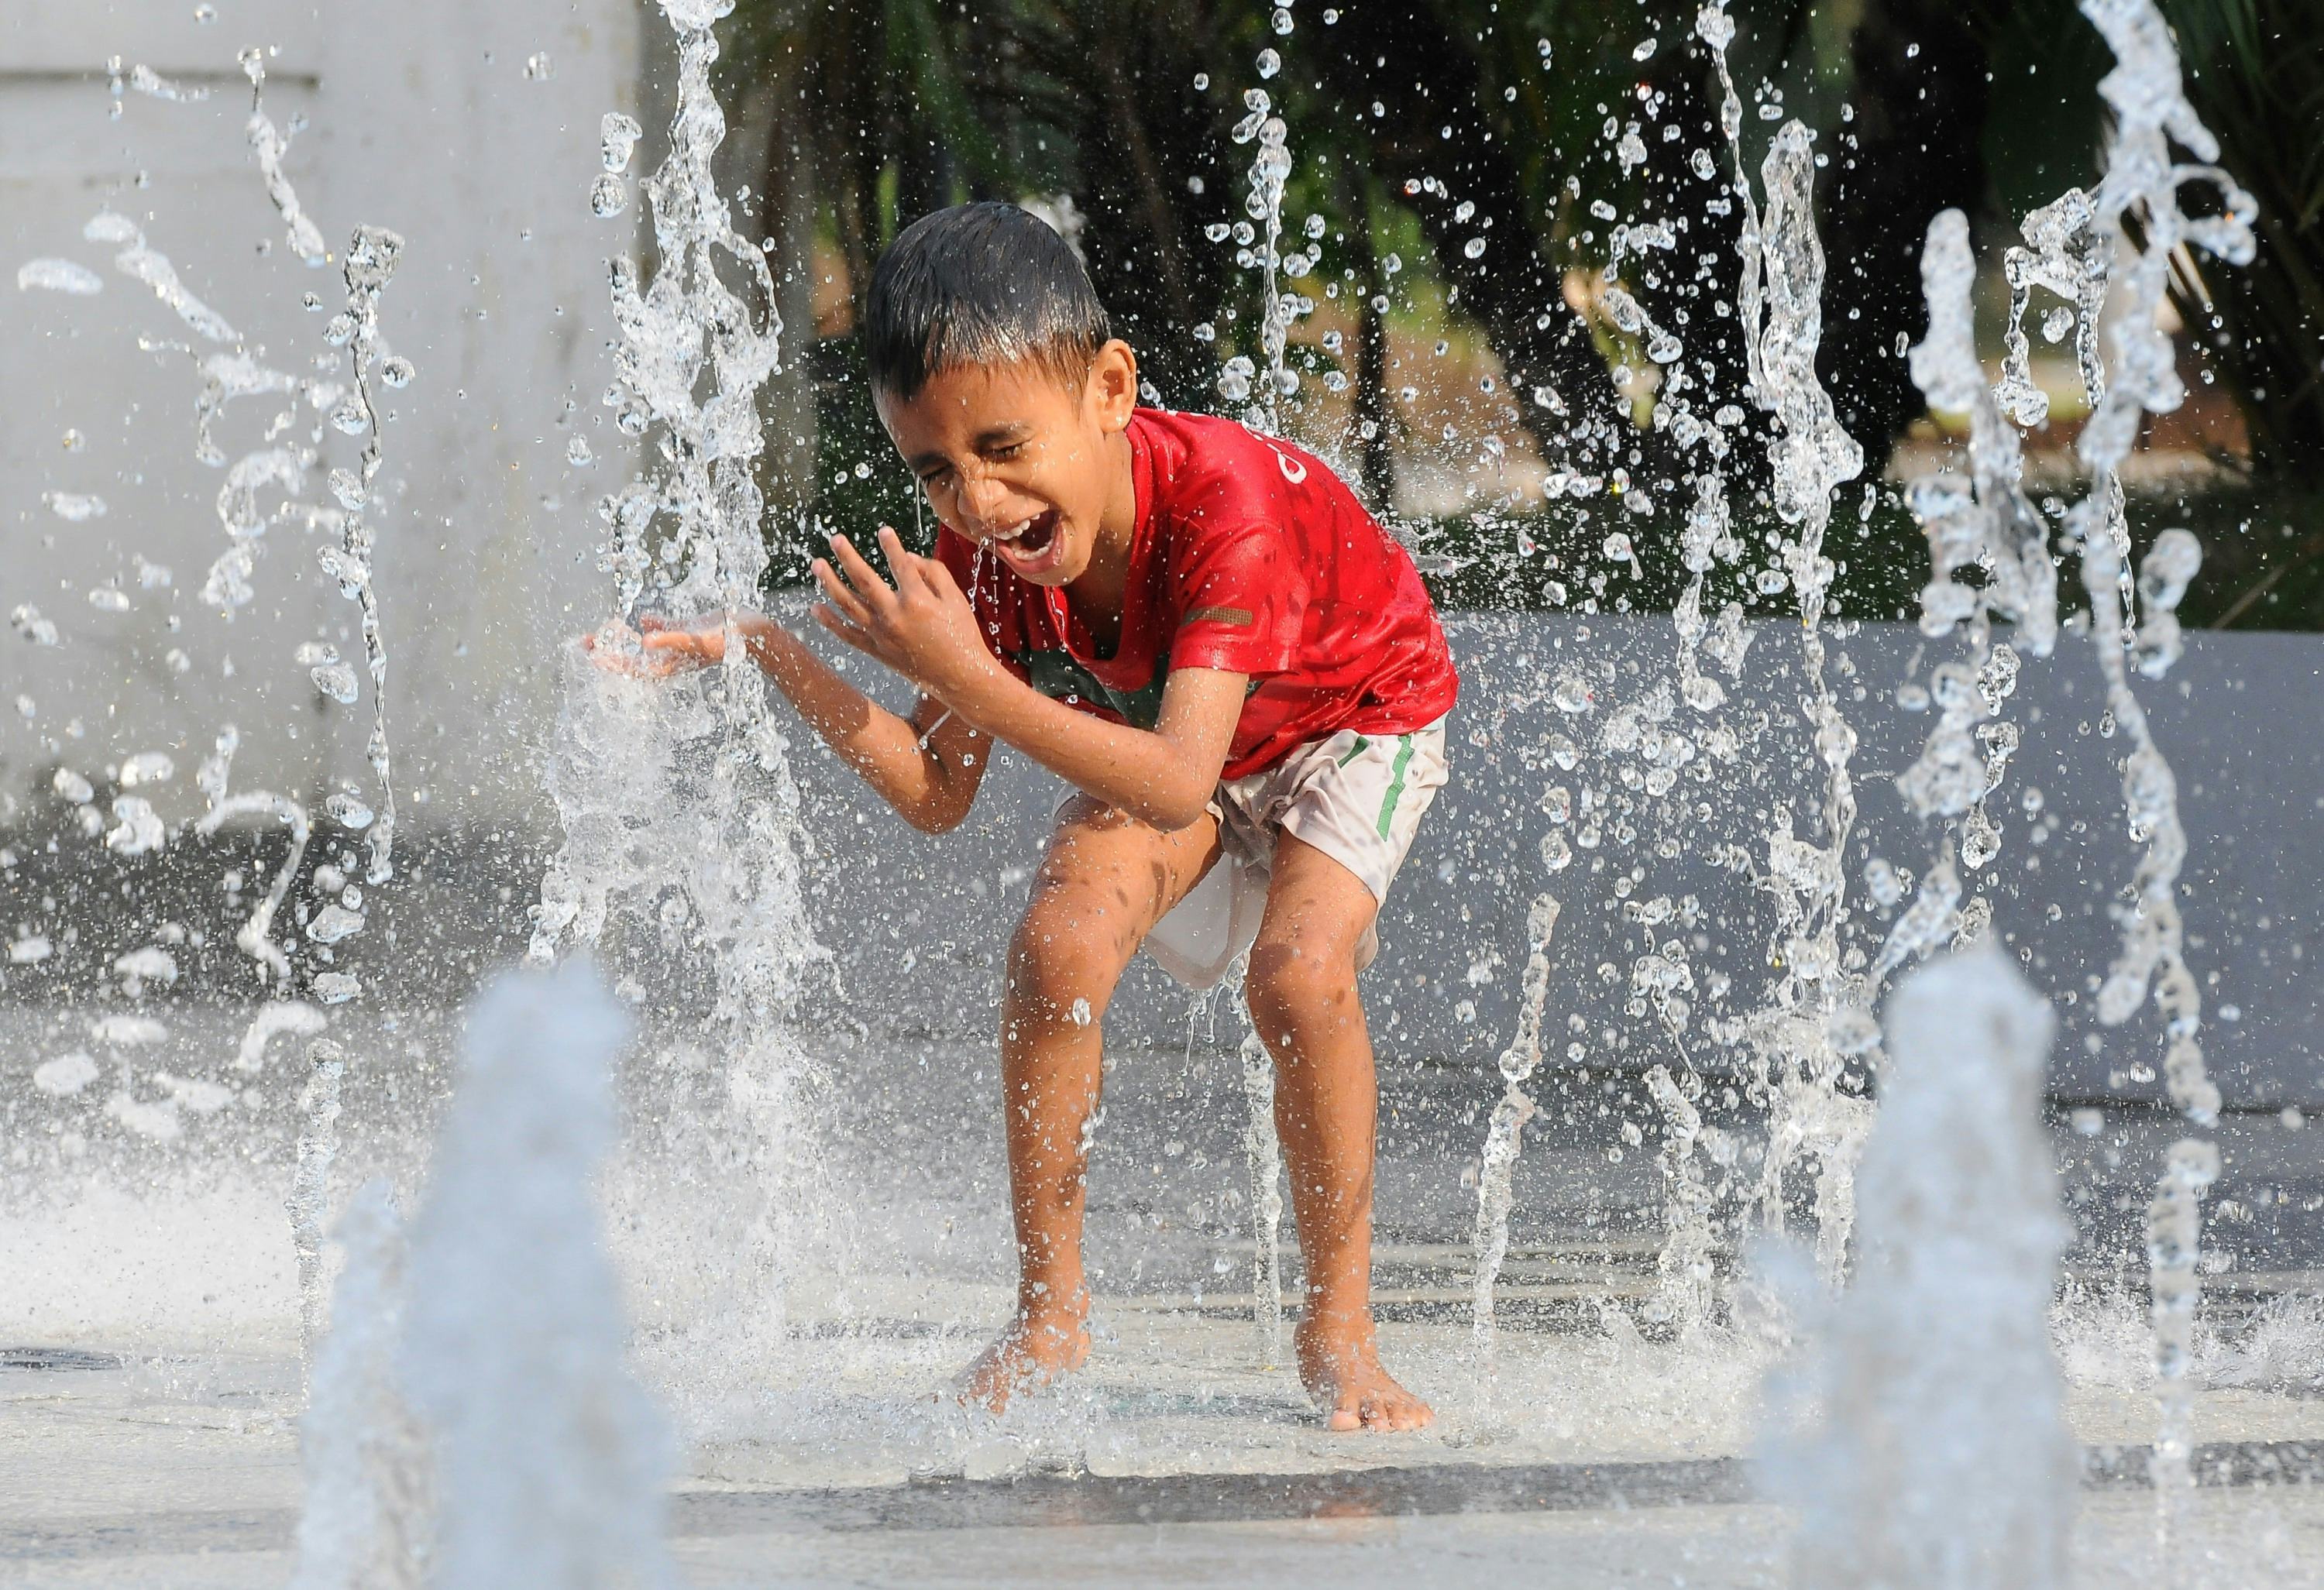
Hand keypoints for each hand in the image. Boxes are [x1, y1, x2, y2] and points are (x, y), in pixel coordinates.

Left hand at [582, 613, 743, 677]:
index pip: (632, 666)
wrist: (755, 633)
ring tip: (603, 631)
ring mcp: (678, 644)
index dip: (610, 661)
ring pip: (643, 645)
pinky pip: (663, 631)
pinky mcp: (688, 631)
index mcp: (670, 663)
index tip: (590, 653)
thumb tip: (643, 639)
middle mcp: (671, 656)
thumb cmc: (728, 639)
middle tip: (583, 642)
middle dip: (608, 650)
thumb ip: (669, 637)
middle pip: (632, 657)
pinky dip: (651, 627)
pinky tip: (642, 621)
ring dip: (624, 639)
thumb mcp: (696, 638)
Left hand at [812, 528, 997, 699]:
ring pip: (848, 605)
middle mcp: (894, 616)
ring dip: (830, 583)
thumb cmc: (961, 635)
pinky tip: (814, 607)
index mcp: (917, 601)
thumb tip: (908, 558)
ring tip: (817, 565)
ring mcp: (881, 635)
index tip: (883, 530)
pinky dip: (829, 622)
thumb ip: (934, 573)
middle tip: (835, 538)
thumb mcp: (956, 599)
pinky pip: (847, 634)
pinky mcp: (876, 650)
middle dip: (848, 557)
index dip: (891, 545)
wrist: (959, 677)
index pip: (899, 564)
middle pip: (864, 581)